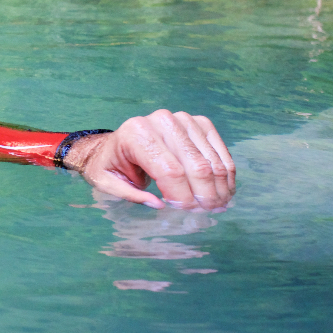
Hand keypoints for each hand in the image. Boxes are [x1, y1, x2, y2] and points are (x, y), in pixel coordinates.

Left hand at [64, 109, 234, 209]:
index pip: (170, 171)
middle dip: (205, 195)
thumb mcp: (107, 183)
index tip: (187, 213)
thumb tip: (159, 205)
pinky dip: (225, 172)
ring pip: (211, 160)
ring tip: (219, 205)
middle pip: (195, 166)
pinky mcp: (199, 122)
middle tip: (208, 213)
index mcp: (137, 134)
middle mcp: (161, 121)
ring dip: (220, 186)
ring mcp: (183, 119)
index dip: (183, 196)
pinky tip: (225, 189)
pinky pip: (219, 149)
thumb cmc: (112, 164)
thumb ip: (130, 195)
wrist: (120, 142)